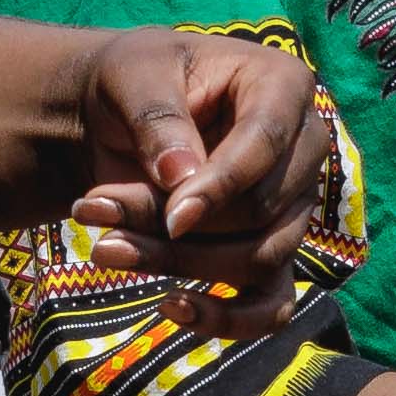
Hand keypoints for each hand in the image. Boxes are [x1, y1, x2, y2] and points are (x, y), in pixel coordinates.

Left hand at [62, 28, 334, 288]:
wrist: (116, 115)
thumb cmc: (133, 83)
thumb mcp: (133, 76)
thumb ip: (158, 120)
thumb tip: (182, 182)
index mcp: (283, 87)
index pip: (268, 143)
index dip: (223, 185)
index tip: (171, 217)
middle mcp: (303, 150)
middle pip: (261, 210)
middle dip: (176, 225)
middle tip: (92, 213)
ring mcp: (293, 207)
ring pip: (259, 259)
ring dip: (179, 264)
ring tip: (103, 250)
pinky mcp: (273, 252)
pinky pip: (272, 305)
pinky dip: (228, 319)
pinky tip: (172, 307)